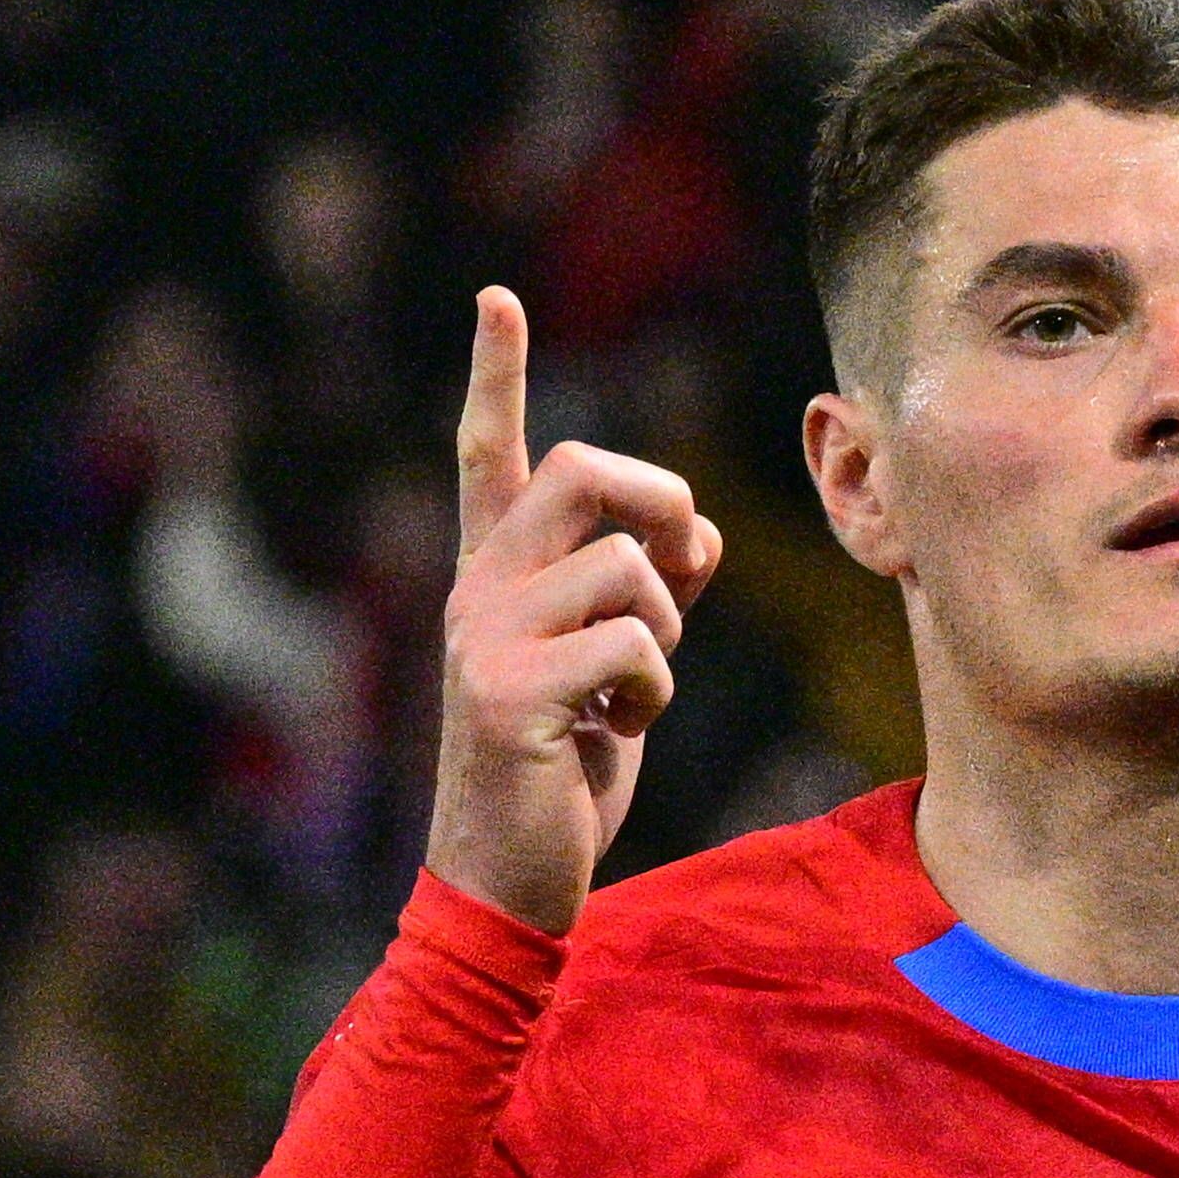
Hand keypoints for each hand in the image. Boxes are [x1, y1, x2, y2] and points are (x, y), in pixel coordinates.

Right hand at [426, 291, 720, 936]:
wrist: (507, 880)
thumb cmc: (563, 773)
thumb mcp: (615, 670)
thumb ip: (649, 596)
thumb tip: (702, 536)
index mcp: (493, 577)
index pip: (485, 455)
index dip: (494, 375)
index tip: (496, 297)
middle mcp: (476, 590)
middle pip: (579, 472)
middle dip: (660, 501)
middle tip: (684, 565)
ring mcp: (483, 638)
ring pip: (625, 566)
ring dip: (666, 631)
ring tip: (630, 693)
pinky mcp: (508, 694)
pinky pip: (631, 644)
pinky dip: (654, 689)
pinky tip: (614, 731)